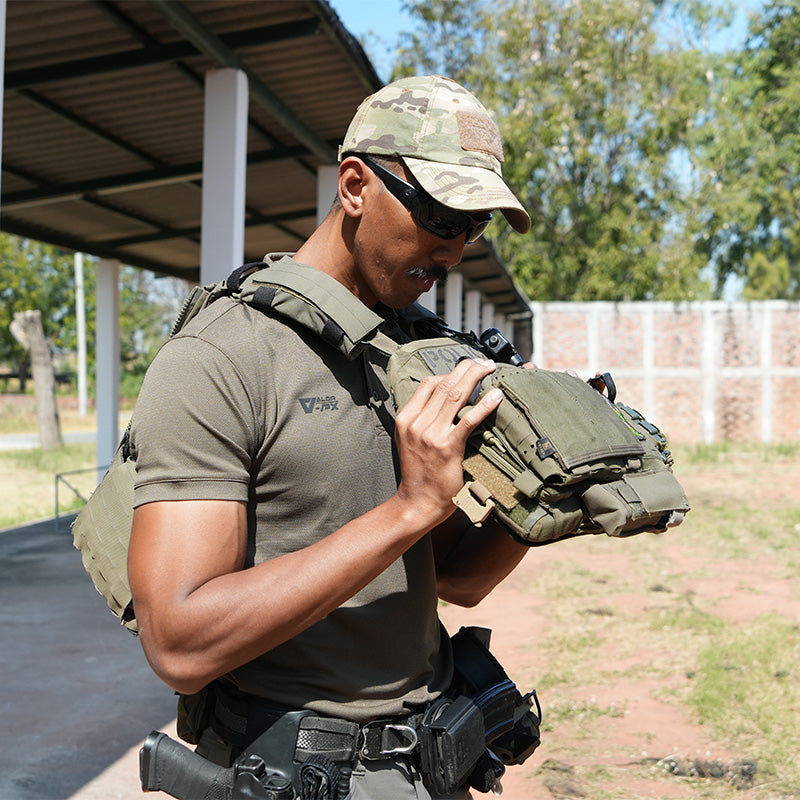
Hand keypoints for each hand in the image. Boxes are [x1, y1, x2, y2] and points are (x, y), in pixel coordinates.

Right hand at [393, 358, 502, 528]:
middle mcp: (417, 423)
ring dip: (475, 377)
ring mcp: (431, 435)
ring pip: (455, 395)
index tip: (466, 366)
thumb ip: (423, 419)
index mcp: (406, 418)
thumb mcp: (409, 440)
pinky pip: (468, 420)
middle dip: (466, 368)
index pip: (428, 383)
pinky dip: (484, 405)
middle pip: (444, 384)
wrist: (417, 503)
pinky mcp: (448, 448)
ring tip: (490, 370)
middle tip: (483, 362)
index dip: (450, 371)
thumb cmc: (419, 473)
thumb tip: (446, 400)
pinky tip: (496, 396)